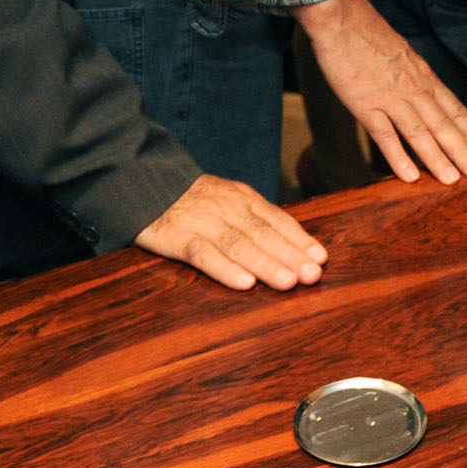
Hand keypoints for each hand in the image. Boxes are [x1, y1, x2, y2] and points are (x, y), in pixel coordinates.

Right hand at [136, 175, 329, 290]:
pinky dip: (225, 269)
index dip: (299, 239)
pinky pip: (204, 255)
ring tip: (289, 282)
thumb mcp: (228, 198)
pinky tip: (245, 283)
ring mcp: (203, 222)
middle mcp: (227, 208)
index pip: (276, 220)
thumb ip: (255, 218)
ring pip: (239, 245)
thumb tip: (293, 245)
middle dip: (290, 255)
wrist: (146, 184)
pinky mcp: (178, 238)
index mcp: (242, 198)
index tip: (320, 258)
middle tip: (312, 275)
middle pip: (263, 234)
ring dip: (266, 265)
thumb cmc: (194, 199)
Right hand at [295, 0, 466, 183]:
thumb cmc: (367, 33)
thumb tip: (424, 93)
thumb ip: (413, 76)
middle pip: (443, 124)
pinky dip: (397, 156)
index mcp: (423, 75)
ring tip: (453, 180)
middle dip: (464, 151)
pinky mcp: (364, 103)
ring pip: (419, 132)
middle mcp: (413, 87)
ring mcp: (389, 96)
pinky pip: (384, 134)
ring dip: (437, 158)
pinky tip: (409, 176)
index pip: (455, 108)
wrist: (341, 17)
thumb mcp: (402, 53)